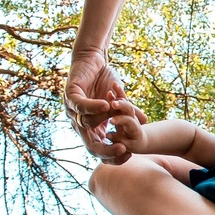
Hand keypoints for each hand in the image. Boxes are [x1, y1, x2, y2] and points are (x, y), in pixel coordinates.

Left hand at [65, 49, 143, 163]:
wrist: (91, 58)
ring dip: (105, 119)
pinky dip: (93, 107)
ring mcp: (72, 110)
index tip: (129, 155)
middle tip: (123, 149)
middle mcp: (79, 123)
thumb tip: (145, 121)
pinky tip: (107, 104)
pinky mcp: (70, 95)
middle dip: (107, 150)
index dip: (113, 155)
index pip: (100, 149)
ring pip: (86, 124)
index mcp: (91, 127)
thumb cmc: (104, 80)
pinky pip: (80, 105)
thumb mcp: (119, 99)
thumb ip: (128, 111)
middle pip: (90, 145)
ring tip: (117, 113)